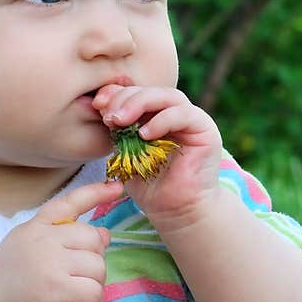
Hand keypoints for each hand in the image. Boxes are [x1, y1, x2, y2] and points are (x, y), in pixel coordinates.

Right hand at [0, 180, 122, 301]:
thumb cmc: (12, 282)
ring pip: (98, 266)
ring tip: (70, 291)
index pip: (69, 203)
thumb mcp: (29, 247)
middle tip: (74, 276)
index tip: (116, 188)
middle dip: (92, 260)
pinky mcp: (56, 289)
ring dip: (92, 283)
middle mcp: (42, 240)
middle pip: (93, 239)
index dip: (95, 193)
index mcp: (35, 227)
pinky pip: (95, 291)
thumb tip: (104, 233)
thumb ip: (63, 236)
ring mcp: (50, 264)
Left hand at [92, 85, 223, 229]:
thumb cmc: (149, 184)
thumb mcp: (125, 153)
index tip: (97, 104)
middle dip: (124, 99)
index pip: (135, 92)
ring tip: (121, 120)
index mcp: (154, 114)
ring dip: (140, 103)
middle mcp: (173, 112)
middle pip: (149, 90)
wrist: (175, 211)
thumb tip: (100, 105)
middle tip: (108, 116)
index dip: (115, 93)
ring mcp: (191, 118)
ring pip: (166, 96)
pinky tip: (144, 134)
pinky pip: (183, 114)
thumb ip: (117, 129)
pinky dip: (161, 120)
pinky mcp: (205, 129)